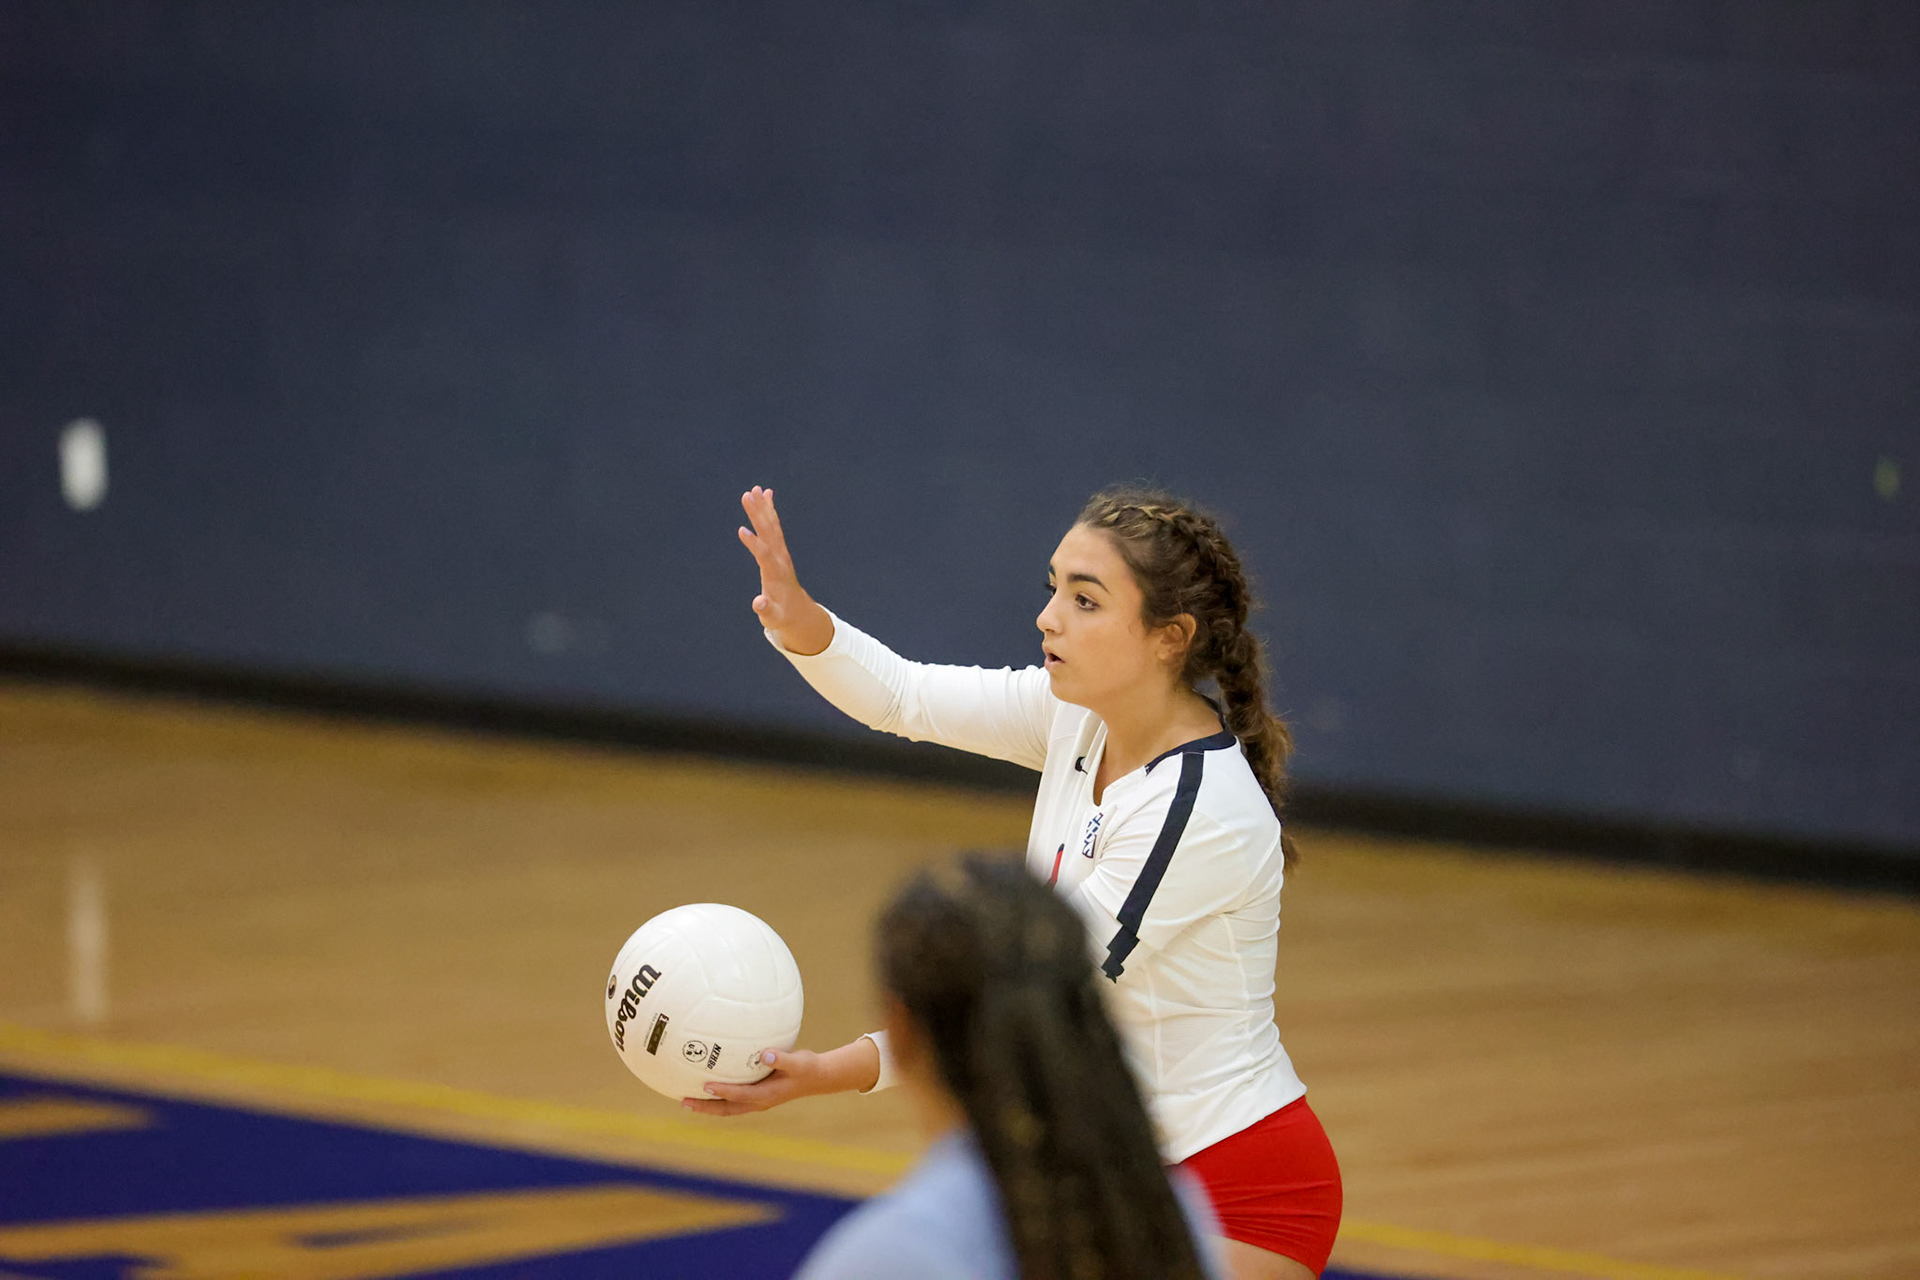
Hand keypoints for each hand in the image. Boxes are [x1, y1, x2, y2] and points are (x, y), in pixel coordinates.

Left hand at [681, 1048, 829, 1116]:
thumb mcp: (798, 1062)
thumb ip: (781, 1058)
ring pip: (727, 1108)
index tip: (705, 1086)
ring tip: (686, 1101)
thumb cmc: (807, 1067)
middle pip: (726, 1109)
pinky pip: (732, 1099)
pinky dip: (718, 1097)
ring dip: (707, 1106)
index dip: (723, 1092)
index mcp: (766, 1095)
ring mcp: (756, 1101)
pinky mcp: (756, 1095)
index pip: (739, 1096)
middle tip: (683, 1102)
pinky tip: (707, 1085)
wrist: (817, 1078)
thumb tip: (764, 1054)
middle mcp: (758, 1102)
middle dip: (705, 1107)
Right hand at [737, 486, 832, 655]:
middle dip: (757, 514)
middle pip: (768, 533)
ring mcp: (781, 551)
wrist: (798, 612)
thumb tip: (759, 603)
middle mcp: (780, 558)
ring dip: (763, 507)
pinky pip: (774, 526)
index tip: (742, 530)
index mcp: (776, 573)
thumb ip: (766, 610)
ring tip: (755, 489)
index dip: (754, 544)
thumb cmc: (781, 616)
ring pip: (771, 525)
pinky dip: (769, 510)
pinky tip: (766, 495)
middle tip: (747, 495)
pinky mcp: (779, 549)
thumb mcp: (772, 618)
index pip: (765, 555)